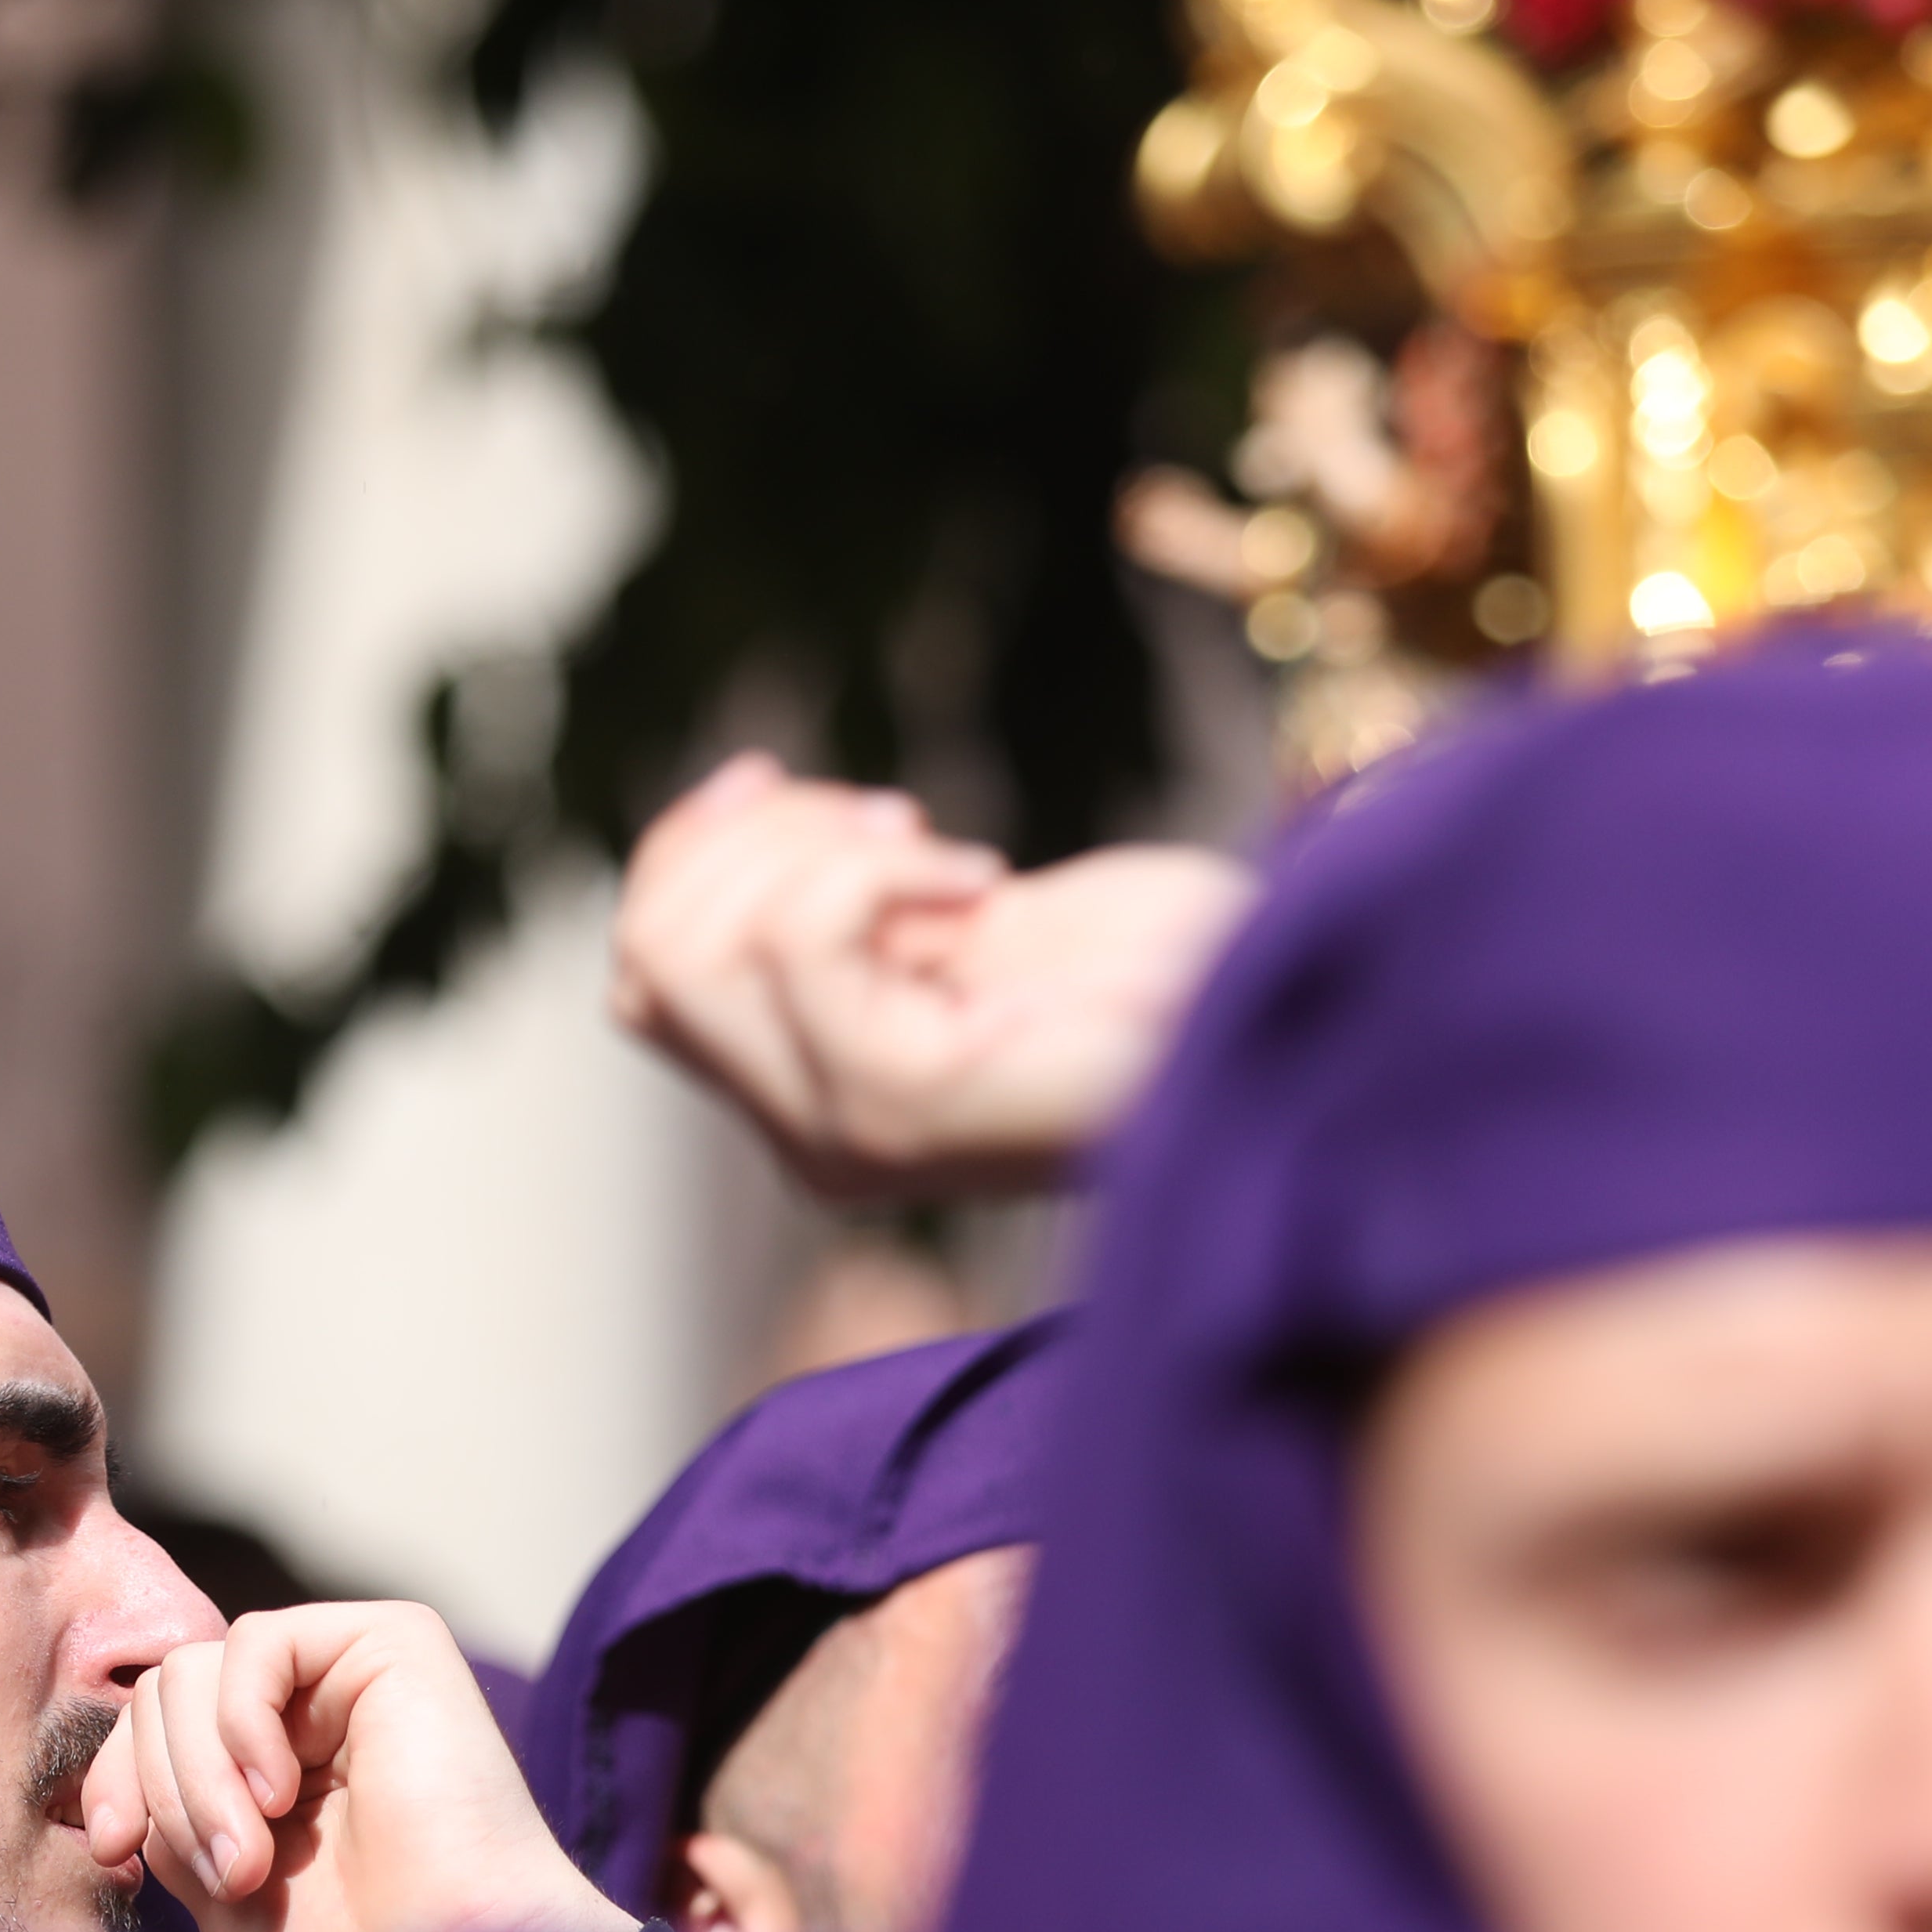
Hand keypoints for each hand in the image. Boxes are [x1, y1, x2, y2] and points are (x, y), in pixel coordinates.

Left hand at [85, 1603, 644, 1931]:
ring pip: (194, 1669)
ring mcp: (350, 1671)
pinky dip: (241, 1721)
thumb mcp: (217, 1884)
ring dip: (201, 1777)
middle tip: (229, 1876)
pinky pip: (255, 1642)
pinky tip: (282, 1794)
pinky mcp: (394, 1641)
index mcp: (273, 1765)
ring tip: (253, 1859)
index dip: (113, 1780)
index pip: (149, 1727)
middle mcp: (313, 1709)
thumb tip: (119, 1768)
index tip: (113, 1850)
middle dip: (167, 1790)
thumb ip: (169, 1811)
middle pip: (163, 1694)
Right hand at [611, 754, 1251, 1201]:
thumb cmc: (1156, 963)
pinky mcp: (904, 1107)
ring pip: (702, 950)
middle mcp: (810, 1145)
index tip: (796, 786)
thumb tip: (729, 805)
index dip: (689, 853)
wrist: (1289, 1013)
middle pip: (649, 961)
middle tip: (896, 825)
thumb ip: (839, 901)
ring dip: (810, 852)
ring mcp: (846, 1139)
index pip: (642, 980)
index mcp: (811, 1107)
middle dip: (747, 845)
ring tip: (938, 854)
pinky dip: (877, 869)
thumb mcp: (959, 917)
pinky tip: (986, 884)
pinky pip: (799, 939)